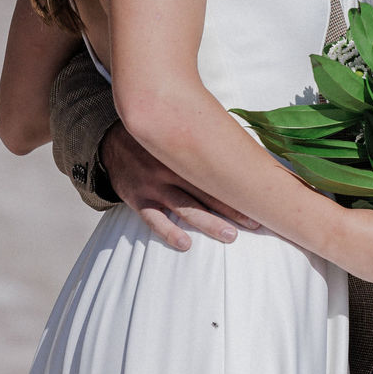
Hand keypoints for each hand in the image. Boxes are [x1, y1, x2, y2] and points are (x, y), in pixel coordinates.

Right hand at [102, 121, 259, 250]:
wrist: (110, 141)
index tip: (262, 197)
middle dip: (232, 208)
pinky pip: (154, 218)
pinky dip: (168, 232)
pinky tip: (184, 244)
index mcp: (185, 150)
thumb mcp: (178, 129)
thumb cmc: (157, 137)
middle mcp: (171, 168)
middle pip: (207, 191)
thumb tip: (239, 143)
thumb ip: (202, 137)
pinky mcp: (137, 198)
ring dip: (208, 222)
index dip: (240, 185)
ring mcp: (153, 184)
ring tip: (230, 235)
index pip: (218, 170)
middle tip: (255, 222)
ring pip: (185, 207)